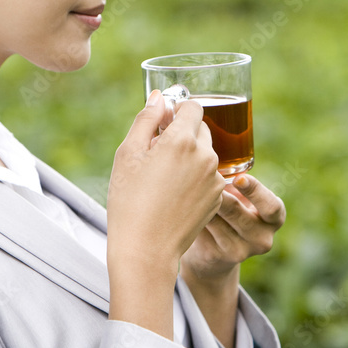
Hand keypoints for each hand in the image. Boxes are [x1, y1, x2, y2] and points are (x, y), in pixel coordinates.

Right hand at [107, 90, 225, 273]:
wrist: (146, 250)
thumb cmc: (130, 201)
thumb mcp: (128, 154)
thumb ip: (147, 119)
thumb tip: (160, 97)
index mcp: (182, 140)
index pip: (192, 107)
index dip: (177, 111)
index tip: (162, 123)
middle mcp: (205, 155)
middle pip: (201, 128)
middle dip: (182, 133)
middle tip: (157, 152)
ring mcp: (215, 178)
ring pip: (205, 152)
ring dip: (190, 155)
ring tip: (163, 177)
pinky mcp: (218, 197)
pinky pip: (209, 175)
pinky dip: (196, 177)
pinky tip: (174, 194)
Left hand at [181, 174, 285, 284]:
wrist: (214, 253)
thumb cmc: (230, 212)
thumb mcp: (243, 198)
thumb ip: (239, 180)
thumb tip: (218, 147)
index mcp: (274, 218)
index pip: (271, 207)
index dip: (255, 191)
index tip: (238, 178)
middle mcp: (262, 238)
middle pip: (237, 213)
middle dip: (218, 193)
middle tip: (203, 176)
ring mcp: (240, 251)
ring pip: (216, 220)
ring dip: (201, 201)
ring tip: (188, 184)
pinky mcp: (217, 256)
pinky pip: (202, 228)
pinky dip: (192, 213)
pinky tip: (182, 203)